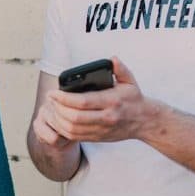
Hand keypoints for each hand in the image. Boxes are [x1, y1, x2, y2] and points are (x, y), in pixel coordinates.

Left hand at [40, 57, 163, 143]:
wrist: (145, 121)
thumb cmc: (134, 98)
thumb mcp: (130, 81)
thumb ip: (120, 69)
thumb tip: (112, 58)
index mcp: (112, 101)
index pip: (83, 101)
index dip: (64, 98)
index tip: (52, 92)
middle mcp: (106, 117)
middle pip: (74, 117)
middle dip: (57, 108)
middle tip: (49, 99)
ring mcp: (101, 129)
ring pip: (72, 129)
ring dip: (58, 120)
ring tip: (52, 109)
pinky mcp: (98, 137)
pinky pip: (75, 137)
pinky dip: (63, 129)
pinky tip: (58, 120)